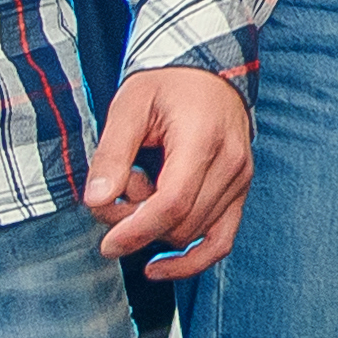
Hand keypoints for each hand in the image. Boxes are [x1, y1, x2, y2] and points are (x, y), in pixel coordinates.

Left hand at [86, 63, 254, 276]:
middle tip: (114, 198)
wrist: (206, 70)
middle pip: (181, 223)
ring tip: (140, 193)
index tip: (107, 244)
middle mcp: (231, 163)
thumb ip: (111, 154)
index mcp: (203, 138)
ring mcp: (241, 179)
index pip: (173, 202)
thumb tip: (97, 201)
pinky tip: (159, 267)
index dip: (137, 230)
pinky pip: (221, 240)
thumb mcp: (128, 106)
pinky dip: (192, 260)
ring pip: (194, 233)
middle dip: (139, 225)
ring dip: (158, 230)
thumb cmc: (166, 84)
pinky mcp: (240, 191)